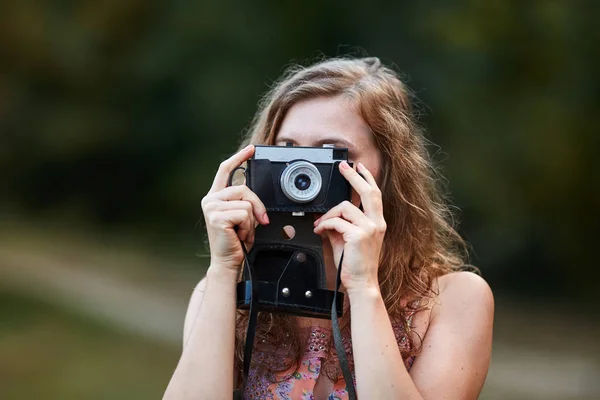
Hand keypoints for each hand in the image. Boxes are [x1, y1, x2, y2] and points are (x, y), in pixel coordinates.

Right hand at [201, 145, 269, 272]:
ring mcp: (212, 208)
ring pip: (247, 203)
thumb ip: (245, 202)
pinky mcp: (217, 217)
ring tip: (243, 232)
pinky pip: (245, 214)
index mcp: (216, 197)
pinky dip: (248, 227)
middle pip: (243, 188)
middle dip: (257, 207)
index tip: (251, 149)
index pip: (225, 170)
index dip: (239, 158)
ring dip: (251, 221)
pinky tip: (239, 235)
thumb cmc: (235, 242)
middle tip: (258, 222)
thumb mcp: (243, 217)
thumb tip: (256, 197)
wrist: (228, 262)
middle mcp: (211, 200)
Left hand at [313, 161, 385, 293]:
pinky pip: (336, 222)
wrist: (361, 283)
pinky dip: (324, 224)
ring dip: (328, 214)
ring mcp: (369, 228)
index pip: (374, 194)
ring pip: (344, 207)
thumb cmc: (355, 265)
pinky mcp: (359, 235)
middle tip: (343, 167)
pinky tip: (320, 230)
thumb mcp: (346, 240)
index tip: (359, 167)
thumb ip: (339, 226)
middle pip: (367, 192)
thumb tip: (326, 216)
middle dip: (354, 176)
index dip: (366, 178)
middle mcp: (376, 223)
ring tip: (320, 225)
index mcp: (377, 223)